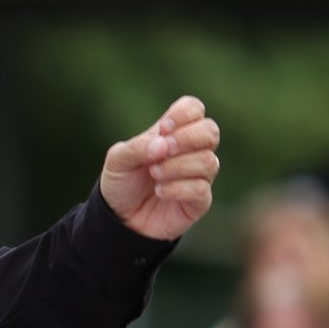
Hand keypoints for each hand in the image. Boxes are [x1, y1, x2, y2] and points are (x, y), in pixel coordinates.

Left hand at [99, 96, 220, 241]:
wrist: (119, 218)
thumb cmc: (121, 182)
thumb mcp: (118, 160)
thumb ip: (137, 147)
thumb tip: (163, 144)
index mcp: (172, 134)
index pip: (194, 109)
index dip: (184, 114)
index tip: (163, 128)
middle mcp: (190, 152)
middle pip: (211, 131)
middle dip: (187, 138)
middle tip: (163, 151)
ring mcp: (198, 176)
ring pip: (208, 161)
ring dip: (178, 166)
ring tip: (154, 173)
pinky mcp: (199, 201)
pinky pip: (202, 189)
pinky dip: (178, 188)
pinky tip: (160, 191)